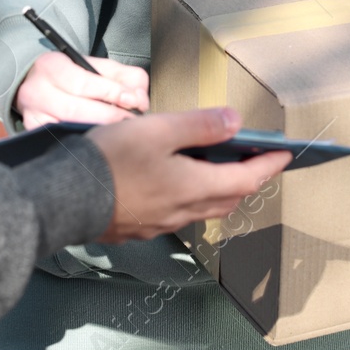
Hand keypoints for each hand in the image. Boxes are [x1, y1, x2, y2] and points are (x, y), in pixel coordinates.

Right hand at [16, 51, 150, 128]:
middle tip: (131, 121)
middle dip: (109, 116)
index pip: (83, 82)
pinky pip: (62, 141)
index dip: (111, 93)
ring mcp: (32, 116)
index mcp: (51, 66)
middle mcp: (36, 91)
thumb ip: (124, 77)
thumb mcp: (97, 66)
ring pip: (67, 128)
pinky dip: (84, 141)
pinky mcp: (33, 134)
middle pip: (75, 109)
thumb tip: (138, 100)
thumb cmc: (73, 76)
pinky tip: (100, 141)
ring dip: (98, 131)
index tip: (134, 101)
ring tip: (119, 132)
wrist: (37, 85)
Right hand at [85, 107, 290, 242]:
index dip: (269, 165)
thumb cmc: (110, 161)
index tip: (285, 153)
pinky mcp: (139, 227)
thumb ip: (200, 126)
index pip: (248, 179)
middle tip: (258, 161)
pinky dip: (190, 197)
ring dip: (219, 190)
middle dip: (248, 180)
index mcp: (194, 187)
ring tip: (221, 169)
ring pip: (203, 208)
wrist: (63, 199)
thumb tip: (237, 123)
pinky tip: (176, 184)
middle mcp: (183, 211)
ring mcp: (160, 223)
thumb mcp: (158, 130)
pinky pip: (177, 214)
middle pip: (229, 198)